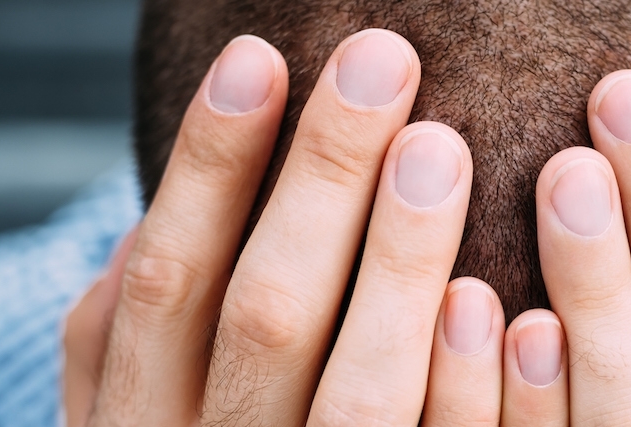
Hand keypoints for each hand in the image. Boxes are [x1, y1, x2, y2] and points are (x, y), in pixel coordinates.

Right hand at [62, 29, 506, 425]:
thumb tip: (158, 212)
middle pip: (267, 316)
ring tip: (441, 145)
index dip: (210, 166)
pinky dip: (468, 393)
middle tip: (382, 60)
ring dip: (399, 265)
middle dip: (322, 181)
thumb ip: (133, 340)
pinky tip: (503, 304)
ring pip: (359, 394)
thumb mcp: (128, 419)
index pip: (169, 281)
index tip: (260, 55)